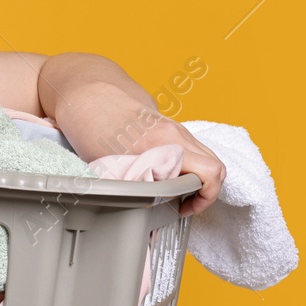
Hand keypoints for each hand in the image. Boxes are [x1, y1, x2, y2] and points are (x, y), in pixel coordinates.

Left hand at [51, 86, 225, 217]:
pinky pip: (192, 150)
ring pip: (206, 157)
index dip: (203, 199)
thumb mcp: (108, 164)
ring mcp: (176, 128)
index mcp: (167, 142)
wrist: (89, 92)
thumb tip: (138, 213)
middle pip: (216, 167)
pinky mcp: (169, 127)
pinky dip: (189, 166)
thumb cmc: (93, 126)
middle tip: (182, 206)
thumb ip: (131, 186)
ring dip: (198, 179)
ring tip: (174, 194)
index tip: (182, 210)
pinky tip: (166, 176)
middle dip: (205, 192)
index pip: (210, 173)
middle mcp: (177, 133)